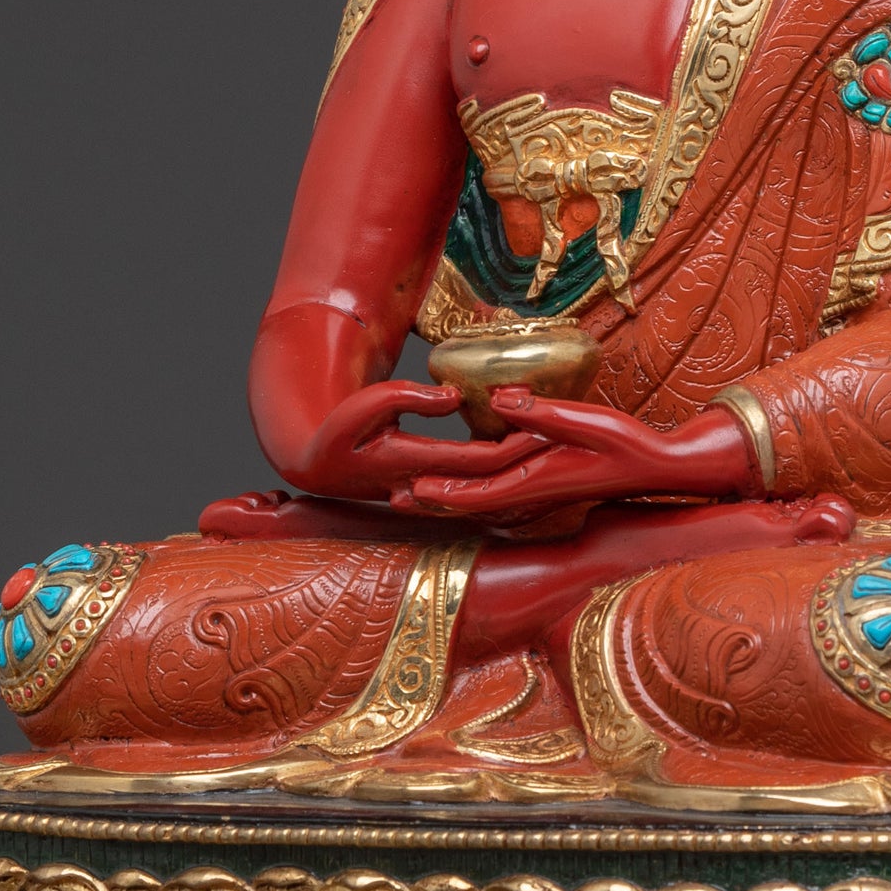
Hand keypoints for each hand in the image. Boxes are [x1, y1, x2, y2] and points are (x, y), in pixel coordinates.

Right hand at [288, 378, 542, 505]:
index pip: (479, 459)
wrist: (319, 467)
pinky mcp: (437, 493)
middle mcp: (430, 486)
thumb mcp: (365, 406)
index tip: (547, 426)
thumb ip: (409, 398)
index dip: (515, 445)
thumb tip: (456, 396)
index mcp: (414, 463)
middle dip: (531, 459)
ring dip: (524, 473)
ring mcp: (435, 494)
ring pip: (491, 489)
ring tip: (560, 450)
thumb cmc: (338, 432)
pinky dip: (507, 482)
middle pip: (495, 477)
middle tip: (571, 438)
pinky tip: (529, 465)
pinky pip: (479, 490)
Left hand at [398, 389, 755, 527]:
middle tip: (393, 498)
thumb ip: (544, 413)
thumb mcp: (590, 421)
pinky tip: (462, 491)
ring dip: (449, 499)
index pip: (481, 490)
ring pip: (484, 500)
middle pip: (473, 502)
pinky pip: (501, 495)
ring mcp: (540, 492)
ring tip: (413, 496)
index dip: (444, 492)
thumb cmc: (629, 444)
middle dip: (434, 501)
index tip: (412, 489)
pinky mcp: (548, 485)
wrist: (661, 467)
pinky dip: (474, 494)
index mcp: (540, 478)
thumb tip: (499, 397)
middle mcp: (534, 492)